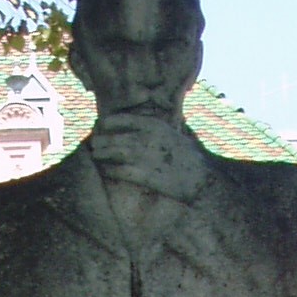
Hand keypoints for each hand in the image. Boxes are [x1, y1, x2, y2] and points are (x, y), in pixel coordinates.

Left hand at [88, 110, 203, 202]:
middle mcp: (148, 138)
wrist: (202, 178)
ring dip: (102, 154)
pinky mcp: (145, 175)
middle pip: (114, 137)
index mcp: (154, 125)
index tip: (100, 126)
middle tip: (95, 144)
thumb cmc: (189, 157)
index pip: (122, 119)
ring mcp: (146, 157)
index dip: (107, 123)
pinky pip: (120, 171)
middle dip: (101, 141)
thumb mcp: (174, 134)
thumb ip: (156, 129)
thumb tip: (141, 127)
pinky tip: (106, 170)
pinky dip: (110, 170)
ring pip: (114, 153)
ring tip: (96, 156)